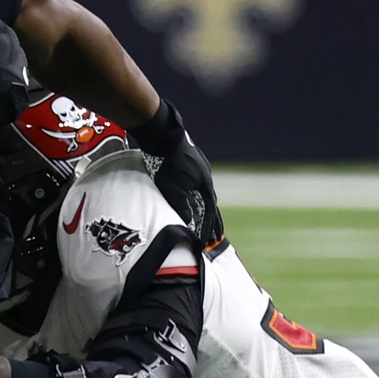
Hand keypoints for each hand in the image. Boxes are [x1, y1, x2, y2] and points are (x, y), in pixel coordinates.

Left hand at [133, 101, 222, 247]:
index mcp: (204, 185)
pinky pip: (198, 184)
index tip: (207, 241)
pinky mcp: (191, 161)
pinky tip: (194, 197)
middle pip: (211, 203)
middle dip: (213, 221)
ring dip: (206, 208)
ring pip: (205, 193)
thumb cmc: (166, 164)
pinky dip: (198, 196)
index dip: (208, 227)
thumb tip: (187, 223)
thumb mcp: (172, 190)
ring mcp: (199, 168)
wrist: (162, 135)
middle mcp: (206, 176)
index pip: (209, 212)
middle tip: (216, 236)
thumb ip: (181, 207)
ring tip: (207, 219)